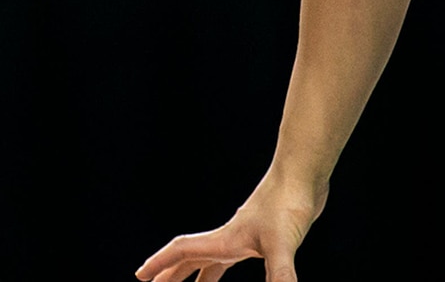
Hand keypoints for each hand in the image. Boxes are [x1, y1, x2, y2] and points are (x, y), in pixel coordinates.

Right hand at [136, 175, 324, 281]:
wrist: (303, 174)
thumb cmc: (289, 202)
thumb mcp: (283, 244)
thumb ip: (279, 275)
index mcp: (225, 239)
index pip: (182, 252)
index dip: (160, 264)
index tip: (141, 276)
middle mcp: (229, 237)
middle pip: (190, 258)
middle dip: (171, 274)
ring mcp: (244, 236)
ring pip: (210, 259)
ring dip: (196, 274)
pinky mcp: (262, 236)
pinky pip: (233, 257)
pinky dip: (224, 267)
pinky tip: (232, 267)